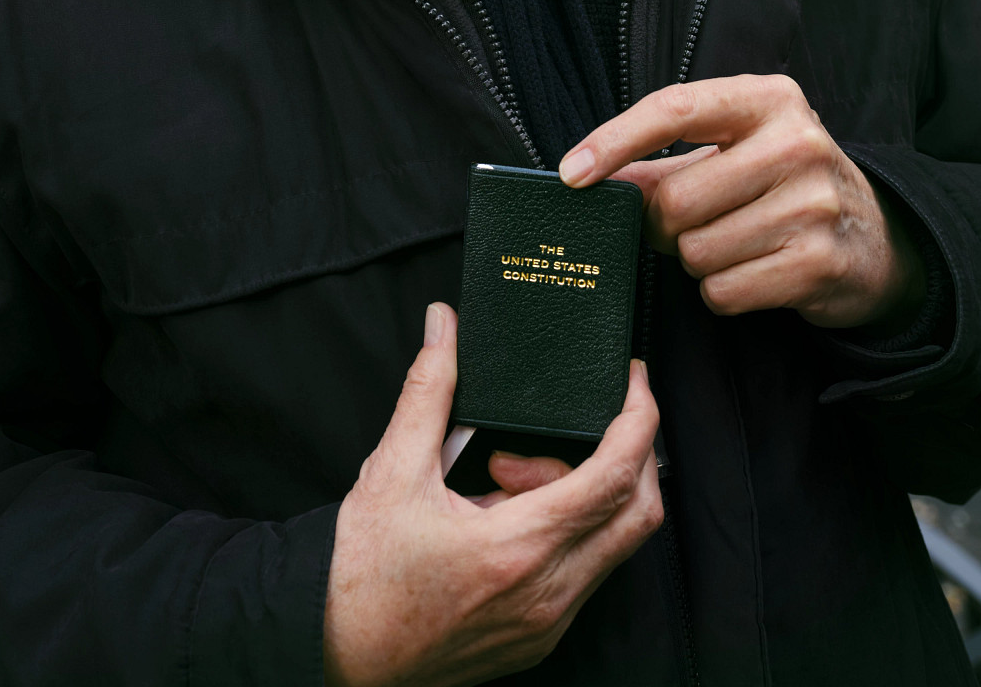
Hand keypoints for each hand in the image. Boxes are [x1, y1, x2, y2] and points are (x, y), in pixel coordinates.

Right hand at [323, 302, 662, 686]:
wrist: (342, 659)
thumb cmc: (364, 576)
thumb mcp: (392, 472)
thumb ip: (428, 391)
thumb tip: (443, 326)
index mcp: (518, 548)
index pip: (615, 477)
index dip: (638, 420)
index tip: (633, 382)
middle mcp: (548, 593)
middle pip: (638, 513)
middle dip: (621, 455)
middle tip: (563, 430)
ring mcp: (549, 623)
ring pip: (612, 543)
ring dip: (583, 494)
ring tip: (507, 476)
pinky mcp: (541, 638)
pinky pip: (585, 573)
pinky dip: (566, 529)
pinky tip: (508, 514)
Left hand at [559, 74, 924, 331]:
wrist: (877, 238)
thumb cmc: (784, 184)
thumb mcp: (734, 152)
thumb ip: (662, 164)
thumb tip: (591, 180)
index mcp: (768, 99)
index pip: (674, 108)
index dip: (615, 140)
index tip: (571, 173)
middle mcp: (796, 142)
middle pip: (676, 201)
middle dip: (666, 227)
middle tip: (689, 225)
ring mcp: (813, 204)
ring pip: (696, 252)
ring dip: (698, 260)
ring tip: (735, 244)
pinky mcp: (819, 263)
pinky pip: (724, 292)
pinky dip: (724, 292)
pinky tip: (755, 272)